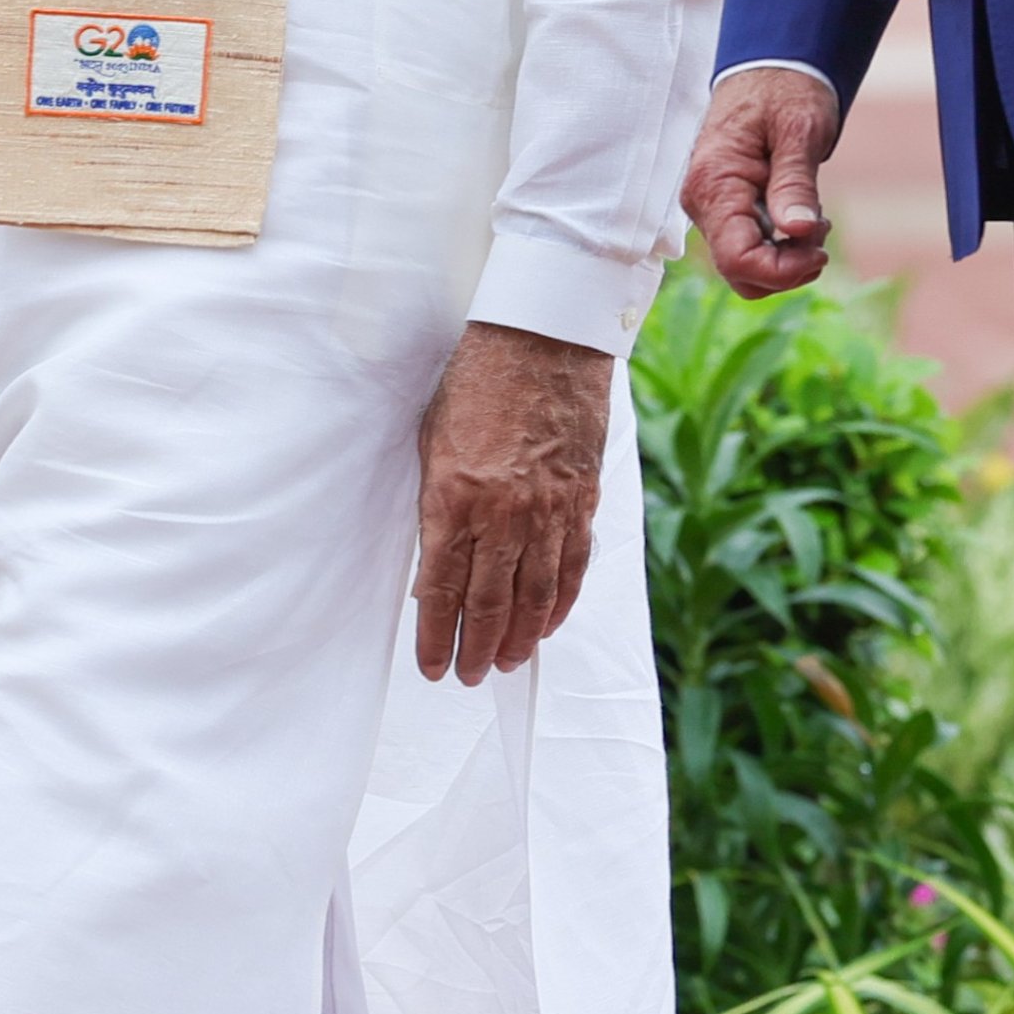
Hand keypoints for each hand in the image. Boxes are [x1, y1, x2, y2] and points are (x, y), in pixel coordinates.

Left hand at [410, 320, 610, 683]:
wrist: (541, 338)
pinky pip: (572, 567)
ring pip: (534, 597)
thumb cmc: (477, 381)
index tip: (431, 666)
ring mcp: (547, 510)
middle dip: (475, 649)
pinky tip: (547, 624)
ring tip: (507, 663)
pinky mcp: (581, 500)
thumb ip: (437, 508)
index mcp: (454, 498)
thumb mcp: (434, 442)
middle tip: (468, 675)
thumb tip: (437, 568)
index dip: (435, 637)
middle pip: (488, 604)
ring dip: (519, 638)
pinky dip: (560, 604)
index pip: (442, 589)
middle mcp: (502, 513)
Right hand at [681, 67, 842, 295]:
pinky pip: (750, 247)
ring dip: (787, 257)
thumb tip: (797, 230)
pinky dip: (781, 245)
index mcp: (714, 183)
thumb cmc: (783, 89)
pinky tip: (801, 213)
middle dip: (787, 267)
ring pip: (746, 266)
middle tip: (820, 229)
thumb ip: (794, 181)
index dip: (782, 270)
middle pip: (740, 273)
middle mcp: (703, 203)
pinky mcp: (726, 208)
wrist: (768, 65)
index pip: (737, 259)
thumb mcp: (799, 129)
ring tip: (814, 216)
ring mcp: (712, 208)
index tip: (820, 248)